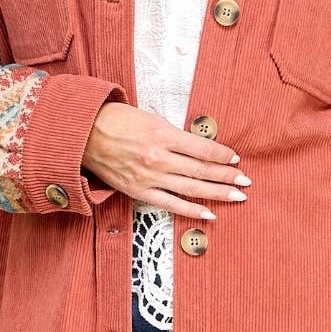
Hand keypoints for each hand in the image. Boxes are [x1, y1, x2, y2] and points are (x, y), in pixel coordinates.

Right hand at [81, 102, 250, 220]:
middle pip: (201, 170)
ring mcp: (150, 177)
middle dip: (227, 176)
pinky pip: (171, 204)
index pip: (202, 148)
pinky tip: (209, 213)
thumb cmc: (116, 121)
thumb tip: (198, 146)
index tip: (236, 159)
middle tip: (246, 181)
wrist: (84, 135)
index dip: (222, 155)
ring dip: (217, 194)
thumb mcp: (150, 118)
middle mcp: (159, 158)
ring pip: (191, 189)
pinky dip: (192, 210)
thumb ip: (174, 134)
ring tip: (237, 197)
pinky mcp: (140, 191)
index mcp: (163, 134)